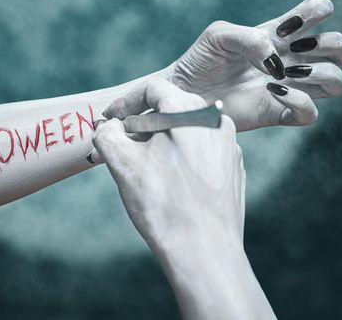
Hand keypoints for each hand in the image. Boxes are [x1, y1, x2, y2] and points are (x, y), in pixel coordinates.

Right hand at [93, 78, 274, 318]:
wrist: (204, 252)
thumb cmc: (163, 204)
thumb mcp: (122, 163)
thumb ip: (108, 134)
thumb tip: (108, 127)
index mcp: (190, 111)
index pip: (152, 89)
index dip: (124, 102)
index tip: (109, 120)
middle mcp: (217, 121)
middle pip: (170, 109)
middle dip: (141, 125)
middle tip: (120, 145)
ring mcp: (229, 146)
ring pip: (187, 131)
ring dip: (160, 142)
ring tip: (142, 167)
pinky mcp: (233, 169)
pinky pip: (201, 151)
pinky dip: (180, 158)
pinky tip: (168, 183)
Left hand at [167, 0, 341, 130]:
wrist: (184, 95)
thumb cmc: (200, 61)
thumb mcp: (218, 36)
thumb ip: (249, 37)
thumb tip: (274, 58)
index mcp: (279, 35)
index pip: (317, 12)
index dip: (318, 10)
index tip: (291, 24)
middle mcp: (290, 60)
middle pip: (341, 50)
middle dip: (334, 45)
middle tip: (298, 48)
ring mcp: (288, 87)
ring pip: (336, 82)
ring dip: (321, 74)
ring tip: (284, 73)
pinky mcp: (277, 113)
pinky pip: (310, 113)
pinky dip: (300, 101)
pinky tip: (273, 91)